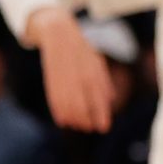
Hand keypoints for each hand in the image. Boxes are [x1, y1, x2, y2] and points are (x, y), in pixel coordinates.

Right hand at [31, 11, 113, 132]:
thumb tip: (111, 100)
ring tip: (78, 125)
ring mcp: (64, 82)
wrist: (58, 36)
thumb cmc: (81, 51)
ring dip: (74, 120)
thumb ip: (104, 83)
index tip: (104, 128)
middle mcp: (78, 80)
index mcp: (92, 75)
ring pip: (68, 109)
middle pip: (83, 109)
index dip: (101, 117)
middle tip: (90, 128)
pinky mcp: (51, 83)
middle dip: (87, 121)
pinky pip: (55, 103)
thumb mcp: (97, 63)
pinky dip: (60, 114)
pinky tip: (64, 121)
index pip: (99, 101)